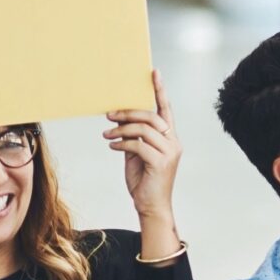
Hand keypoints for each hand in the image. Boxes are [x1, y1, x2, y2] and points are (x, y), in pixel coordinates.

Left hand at [107, 69, 181, 229]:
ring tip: (107, 135)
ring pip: (143, 130)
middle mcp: (173, 142)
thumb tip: (118, 118)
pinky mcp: (160, 163)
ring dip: (121, 130)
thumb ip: (132, 136)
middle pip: (150, 116)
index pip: (165, 109)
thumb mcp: (136, 154)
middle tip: (109, 115)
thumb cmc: (144, 181)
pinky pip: (138, 145)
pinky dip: (122, 143)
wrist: (150, 207)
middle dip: (128, 113)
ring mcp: (169, 153)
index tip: (153, 72)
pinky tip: (112, 146)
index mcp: (170, 138)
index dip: (160, 90)